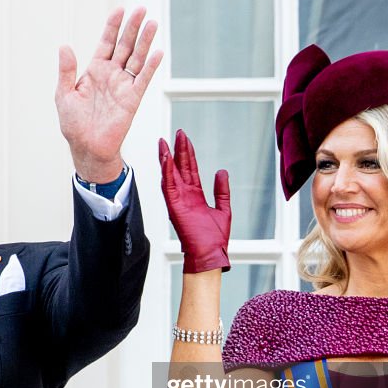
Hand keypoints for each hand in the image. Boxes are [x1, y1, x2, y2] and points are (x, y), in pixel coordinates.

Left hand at [55, 7, 162, 182]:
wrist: (87, 147)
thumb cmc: (74, 124)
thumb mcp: (64, 94)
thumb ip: (66, 71)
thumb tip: (64, 47)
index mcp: (94, 71)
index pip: (106, 43)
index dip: (113, 26)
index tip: (120, 10)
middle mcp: (111, 75)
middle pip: (125, 45)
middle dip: (132, 27)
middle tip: (142, 9)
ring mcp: (123, 85)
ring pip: (136, 58)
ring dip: (145, 41)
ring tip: (152, 23)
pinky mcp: (132, 99)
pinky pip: (143, 79)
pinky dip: (150, 66)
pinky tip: (158, 53)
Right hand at [159, 129, 230, 273]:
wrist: (211, 253)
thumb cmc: (214, 238)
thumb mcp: (223, 208)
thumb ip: (221, 190)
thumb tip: (221, 171)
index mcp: (195, 195)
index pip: (190, 169)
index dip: (188, 153)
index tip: (184, 138)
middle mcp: (185, 195)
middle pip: (180, 167)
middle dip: (178, 150)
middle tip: (177, 133)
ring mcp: (178, 200)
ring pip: (170, 174)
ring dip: (167, 159)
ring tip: (164, 143)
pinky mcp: (174, 207)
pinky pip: (168, 186)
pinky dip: (166, 172)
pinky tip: (166, 159)